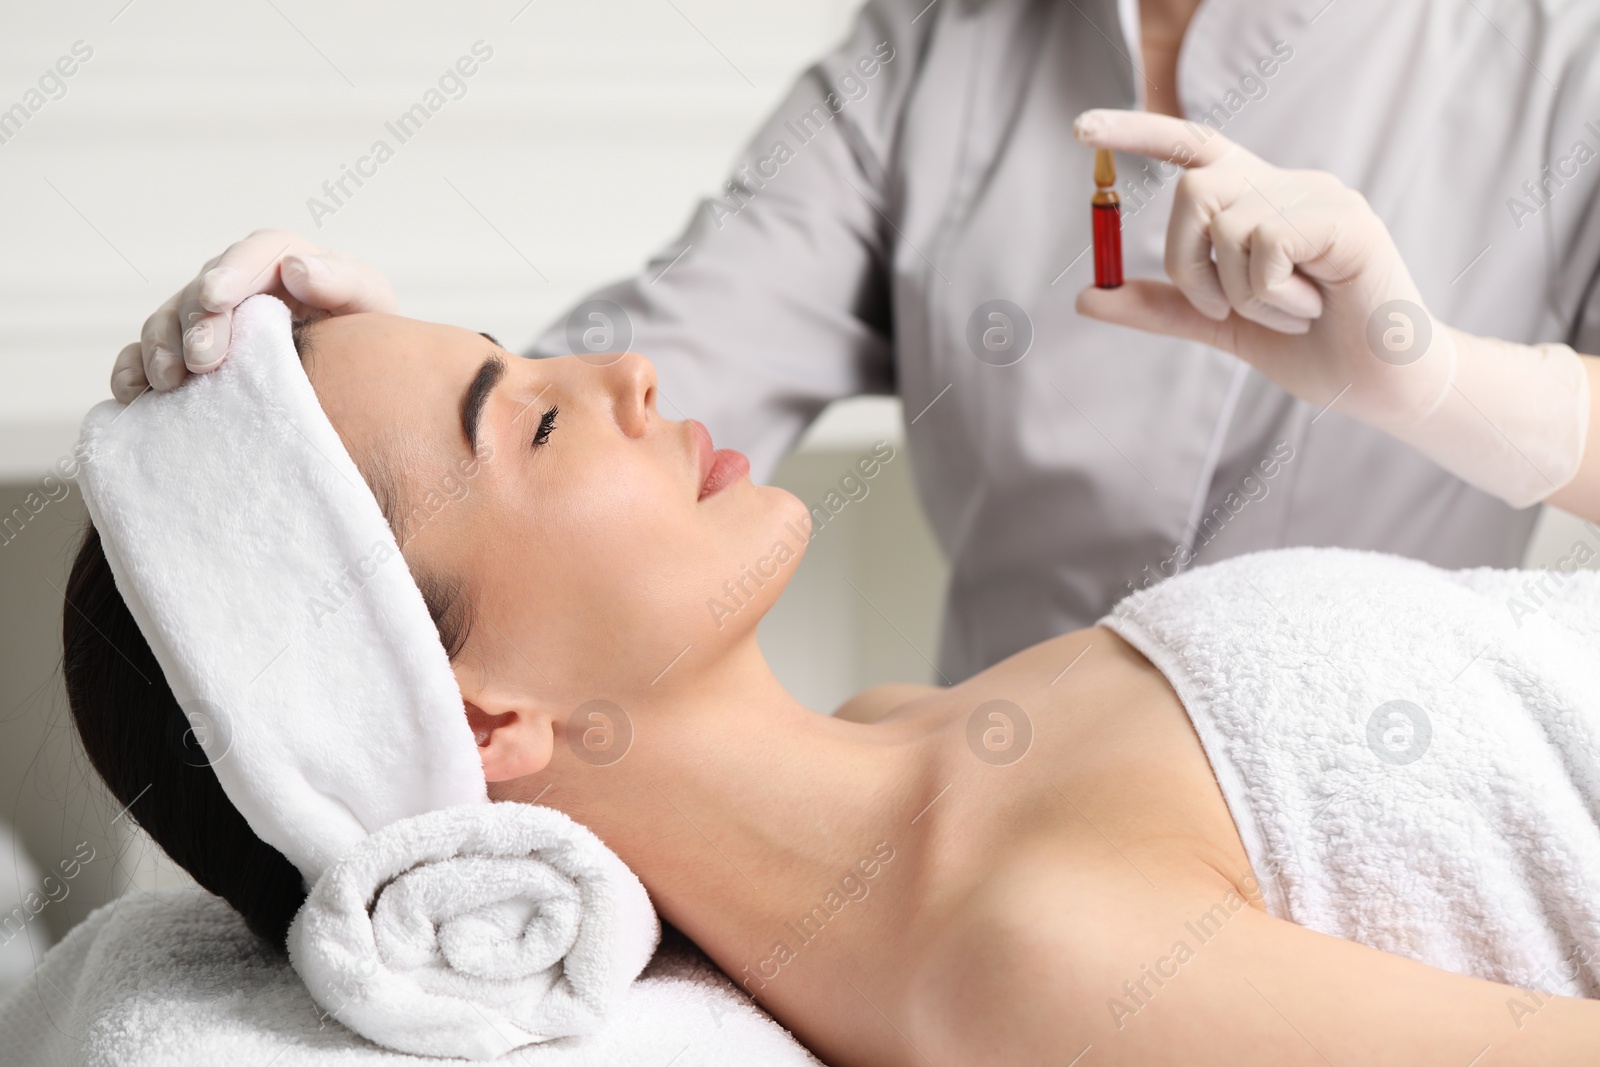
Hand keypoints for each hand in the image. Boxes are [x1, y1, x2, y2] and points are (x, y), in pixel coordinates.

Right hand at [110, 230, 397, 402]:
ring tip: (171, 381)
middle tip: (202, 359)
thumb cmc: (366, 340)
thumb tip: (298, 268)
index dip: (230, 272)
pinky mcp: (185, 355)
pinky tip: (134, 392)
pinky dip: (133, 371)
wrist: (359, 385)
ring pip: (167, 322)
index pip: (256, 253)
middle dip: (196, 322)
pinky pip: (143, 356)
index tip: (217, 298)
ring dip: (162, 349)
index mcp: (285, 263)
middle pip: (202, 291)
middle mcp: (239, 286)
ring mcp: (206, 321)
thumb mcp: (370, 307)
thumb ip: (344, 283)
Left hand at [1071, 108, 1593, 511]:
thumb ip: (1161, 308)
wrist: (1382, 386)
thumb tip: (1087, 296)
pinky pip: (1266, 247)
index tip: (1080, 130)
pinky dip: (1271, 296)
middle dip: (1186, 262)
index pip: (1191, 144)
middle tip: (1222, 310)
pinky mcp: (1345, 219)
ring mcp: (1319, 196)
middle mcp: (1286, 184)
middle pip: (1193, 188)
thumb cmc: (1313, 349)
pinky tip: (1312, 309)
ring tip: (1290, 313)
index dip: (1136, 131)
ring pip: (1227, 226)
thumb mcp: (1222, 327)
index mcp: (1256, 201)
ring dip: (1240, 295)